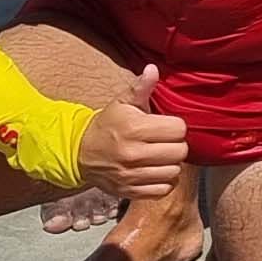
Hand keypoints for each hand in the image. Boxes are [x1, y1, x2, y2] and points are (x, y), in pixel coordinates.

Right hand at [77, 66, 190, 198]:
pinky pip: (163, 189)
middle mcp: (134, 154)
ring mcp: (132, 175)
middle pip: (180, 151)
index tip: (165, 125)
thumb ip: (141, 87)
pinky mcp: (130, 191)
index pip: (179, 129)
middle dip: (176, 144)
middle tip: (164, 141)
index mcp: (135, 128)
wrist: (81, 153)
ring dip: (170, 164)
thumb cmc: (108, 125)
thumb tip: (153, 69)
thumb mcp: (122, 103)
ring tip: (159, 156)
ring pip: (174, 171)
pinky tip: (155, 170)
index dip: (175, 126)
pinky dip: (163, 181)